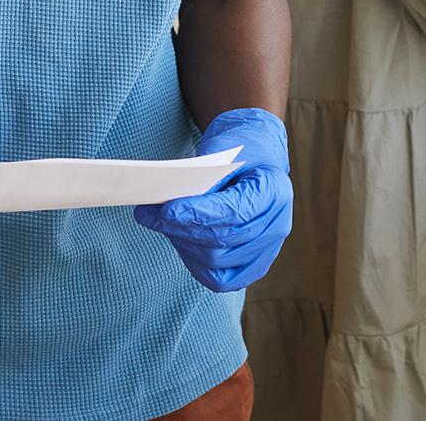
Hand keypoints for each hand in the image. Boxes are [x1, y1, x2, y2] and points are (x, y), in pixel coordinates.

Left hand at [134, 108, 293, 293]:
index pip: (233, 213)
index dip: (196, 215)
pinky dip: (196, 265)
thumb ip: (204, 177)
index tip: (165, 211)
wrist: (260, 155)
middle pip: (222, 241)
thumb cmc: (241, 147)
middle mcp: (277, 225)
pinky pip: (222, 279)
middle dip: (181, 229)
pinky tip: (180, 242)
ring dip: (183, 245)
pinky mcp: (254, 264)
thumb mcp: (224, 148)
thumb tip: (173, 205)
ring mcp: (268, 249)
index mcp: (274, 192)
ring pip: (217, 263)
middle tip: (148, 215)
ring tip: (162, 224)